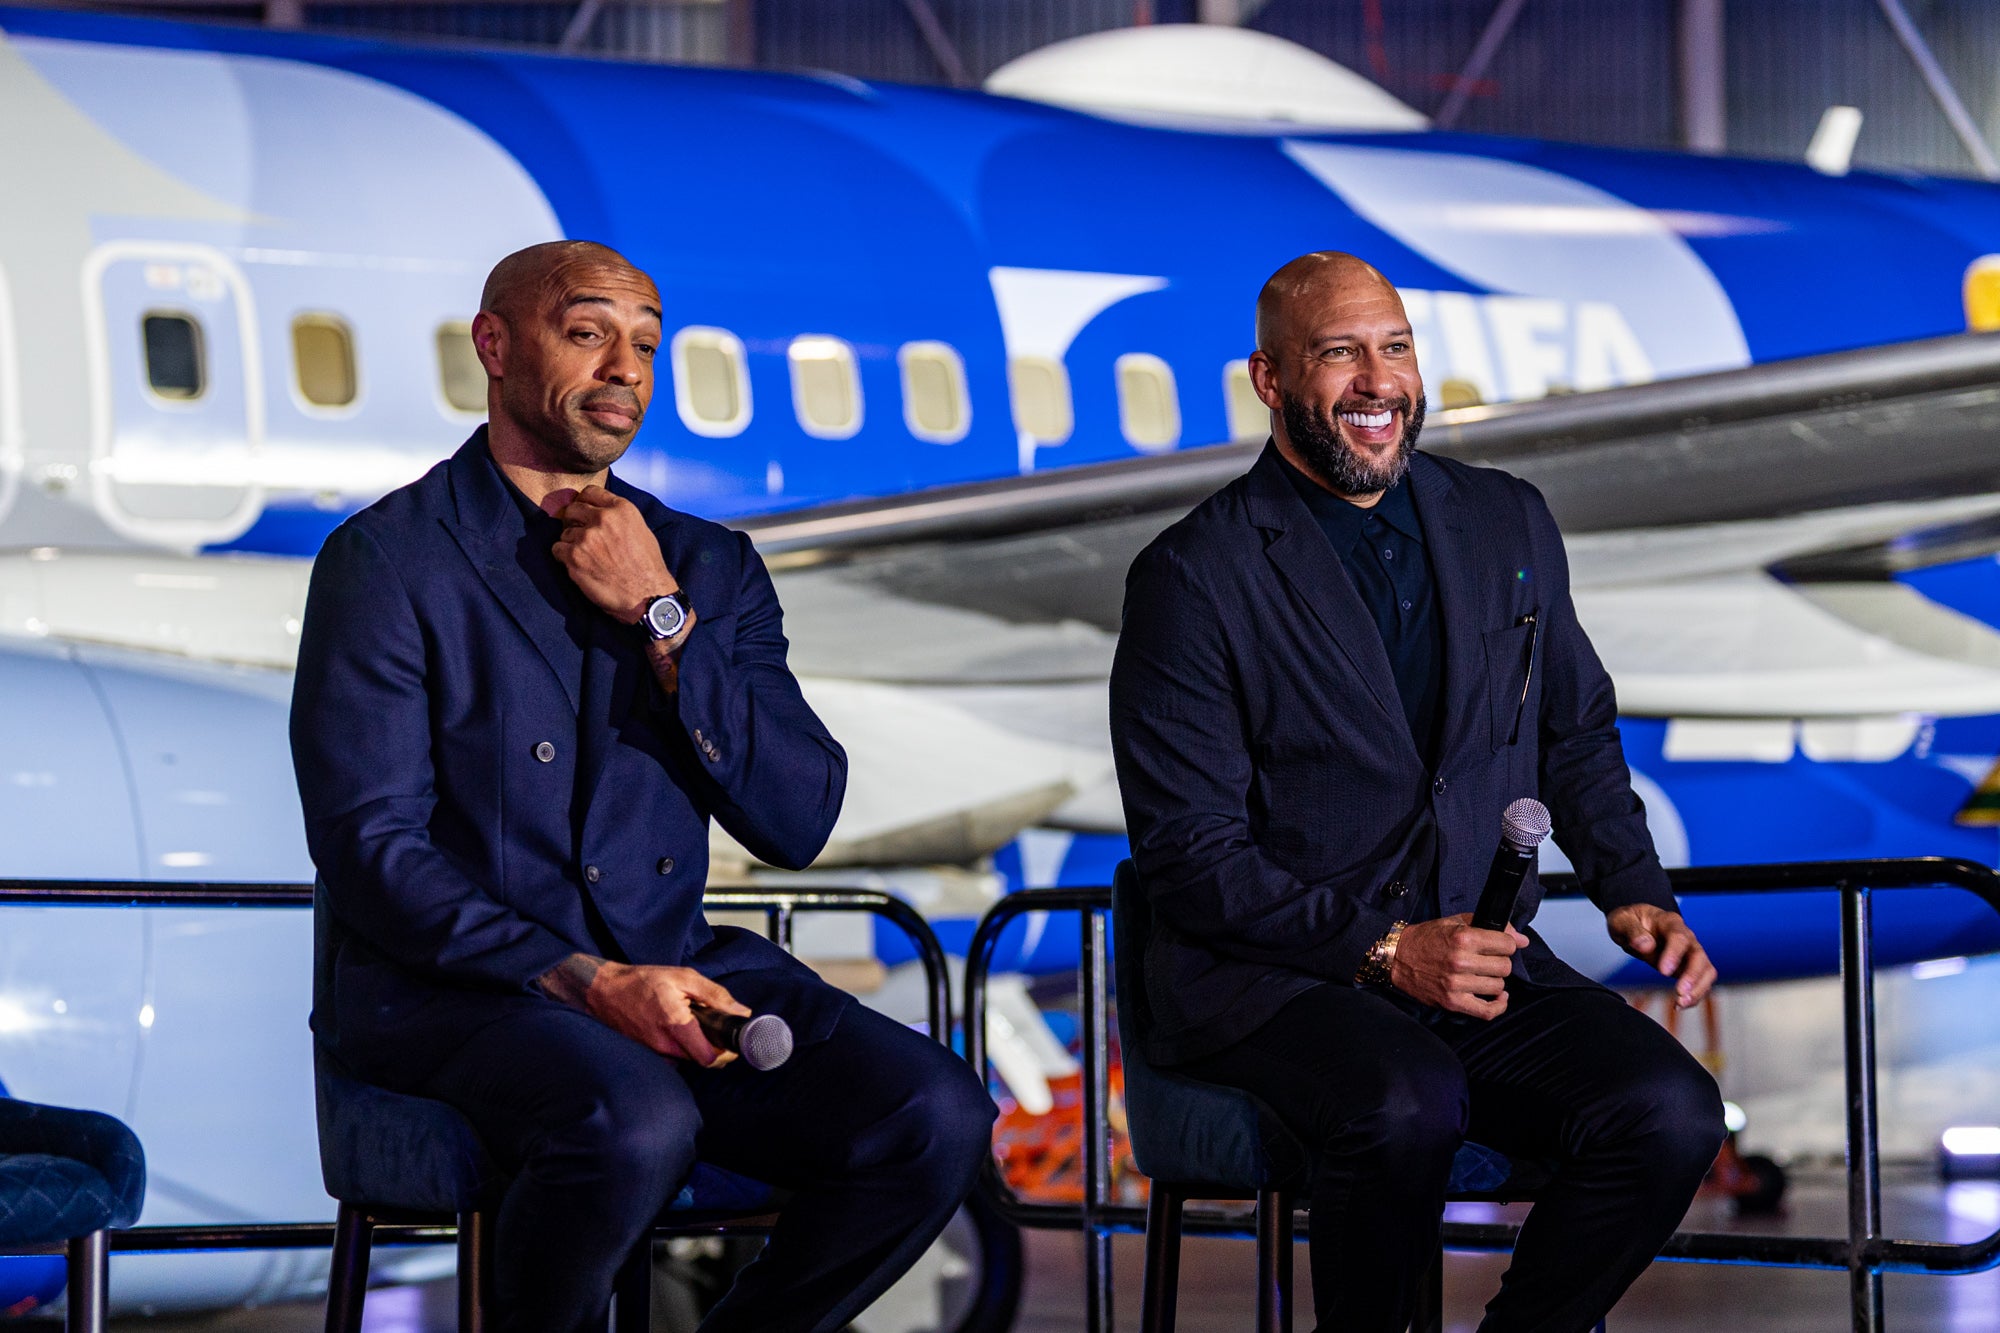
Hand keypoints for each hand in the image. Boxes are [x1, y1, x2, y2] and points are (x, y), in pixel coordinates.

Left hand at [550, 486, 688, 631]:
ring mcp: (586, 537)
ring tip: (586, 557)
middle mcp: (603, 519)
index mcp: (622, 509)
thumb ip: (619, 517)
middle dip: (574, 521)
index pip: (590, 492)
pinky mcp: (574, 556)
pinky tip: (578, 565)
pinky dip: (563, 557)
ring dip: (570, 543)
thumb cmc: (647, 567)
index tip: (583, 512)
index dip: (584, 502)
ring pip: (564, 532)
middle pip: (573, 509)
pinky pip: (557, 549)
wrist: (647, 596)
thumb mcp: (641, 531)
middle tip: (580, 535)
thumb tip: (599, 513)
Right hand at [584, 961, 749, 1065]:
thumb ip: (715, 994)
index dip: (725, 1053)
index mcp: (676, 1024)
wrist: (603, 991)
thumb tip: (741, 1011)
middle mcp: (664, 1045)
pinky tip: (679, 1031)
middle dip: (715, 1050)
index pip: (709, 1058)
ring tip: (696, 1026)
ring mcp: (654, 1053)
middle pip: (702, 1061)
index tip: (731, 1041)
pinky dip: (682, 1048)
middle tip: (717, 1029)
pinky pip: (673, 1058)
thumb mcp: (683, 977)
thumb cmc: (642, 981)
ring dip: (698, 1048)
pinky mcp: (648, 1055)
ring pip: (689, 1060)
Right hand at [1389, 914, 1528, 1019]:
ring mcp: (1456, 984)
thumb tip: (1521, 940)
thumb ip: (1489, 927)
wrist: (1396, 957)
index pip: (1507, 945)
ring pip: (1498, 986)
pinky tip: (1499, 997)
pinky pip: (1487, 1011)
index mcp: (1462, 938)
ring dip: (1494, 981)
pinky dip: (1498, 1006)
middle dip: (1500, 962)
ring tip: (1482, 975)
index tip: (1500, 946)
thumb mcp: (1454, 923)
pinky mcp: (1452, 1002)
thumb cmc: (1426, 939)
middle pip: (1505, 967)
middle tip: (1488, 960)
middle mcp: (1460, 961)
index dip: (1507, 944)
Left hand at [1606, 904, 1715, 1008]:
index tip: (1663, 972)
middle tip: (1680, 992)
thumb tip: (1645, 946)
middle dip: (1693, 975)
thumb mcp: (1622, 921)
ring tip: (1681, 1003)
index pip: (1679, 937)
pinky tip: (1679, 1005)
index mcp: (1669, 922)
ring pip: (1706, 970)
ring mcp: (1690, 952)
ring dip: (1698, 989)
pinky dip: (1694, 995)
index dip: (1674, 955)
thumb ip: (1633, 932)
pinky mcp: (1689, 967)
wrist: (1635, 924)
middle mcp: (1686, 937)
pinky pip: (1700, 982)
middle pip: (1699, 955)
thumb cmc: (1629, 921)